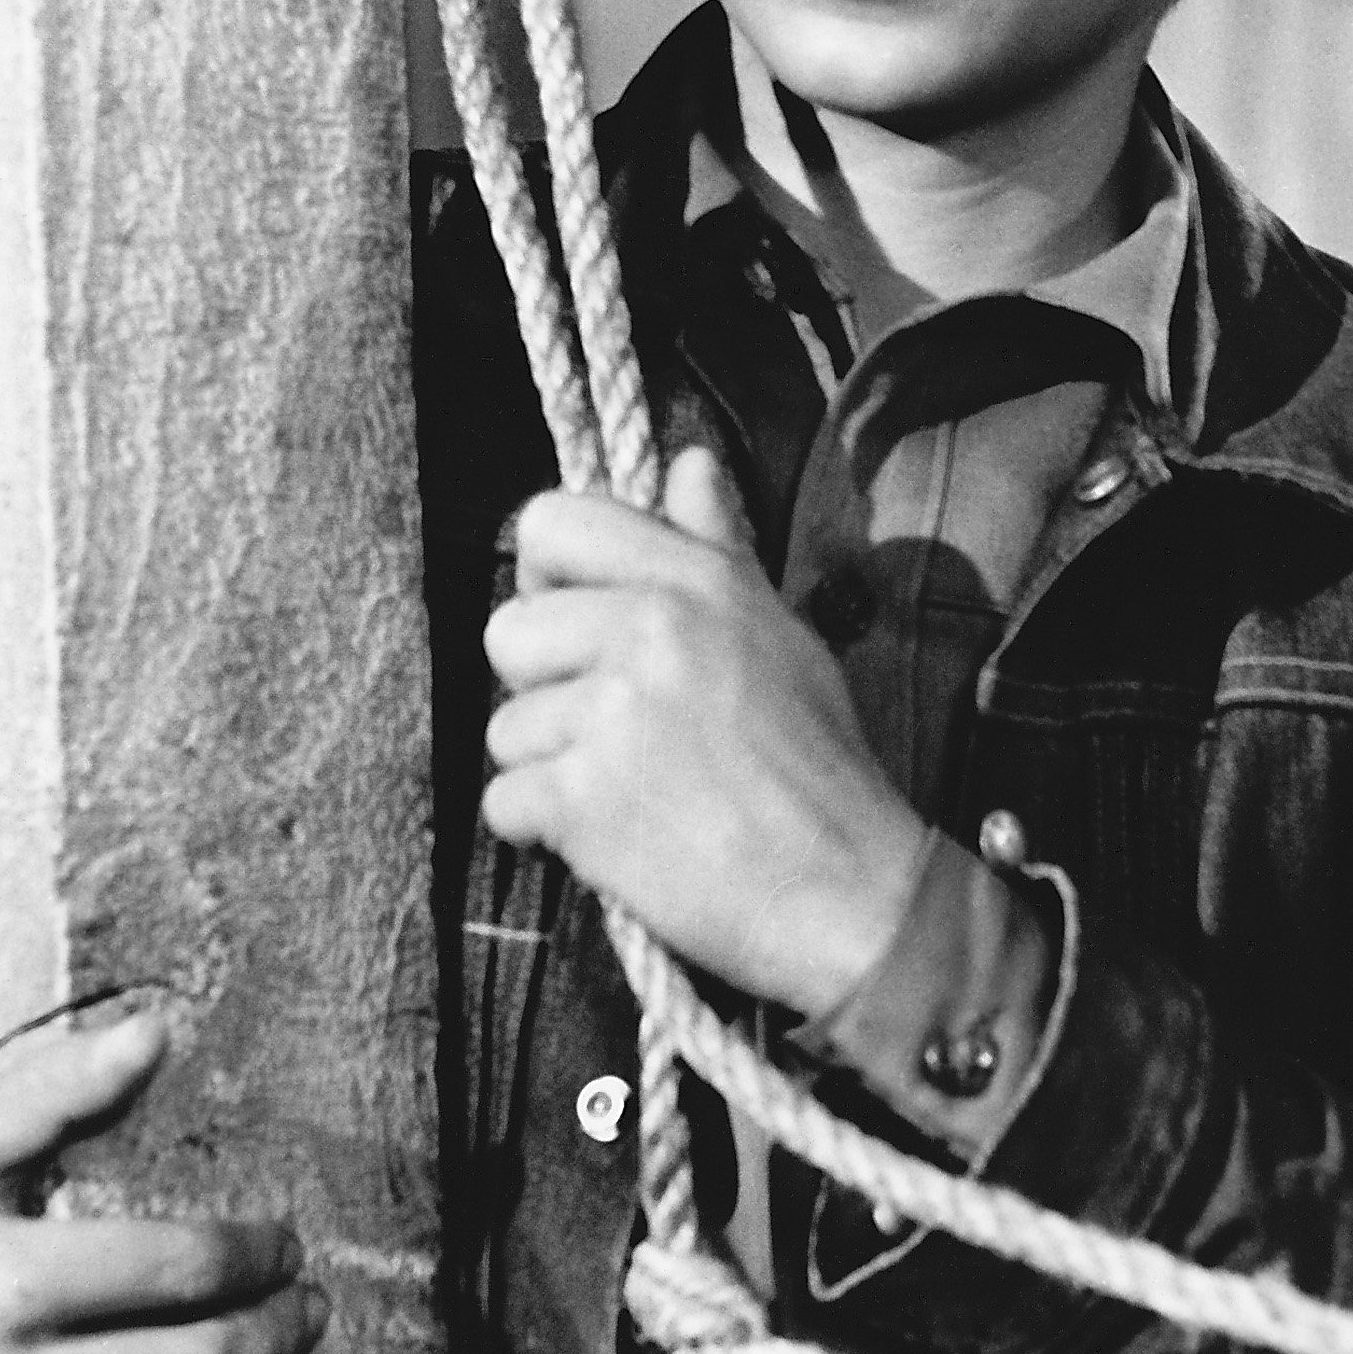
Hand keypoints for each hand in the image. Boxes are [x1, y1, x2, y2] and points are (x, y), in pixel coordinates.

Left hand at [482, 448, 927, 1017]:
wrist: (848, 891)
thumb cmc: (819, 766)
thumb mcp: (781, 633)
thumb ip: (716, 548)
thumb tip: (688, 462)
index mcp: (694, 582)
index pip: (553, 521)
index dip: (549, 574)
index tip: (578, 623)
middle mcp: (647, 629)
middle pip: (508, 630)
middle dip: (541, 687)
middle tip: (608, 728)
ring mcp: (612, 714)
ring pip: (505, 726)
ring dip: (549, 768)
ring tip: (628, 791)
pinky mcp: (584, 800)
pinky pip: (504, 800)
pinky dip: (544, 829)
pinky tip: (609, 837)